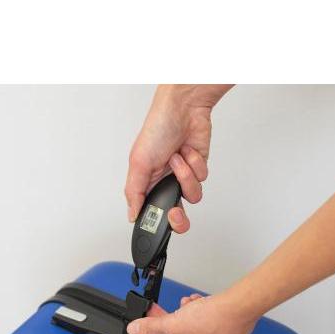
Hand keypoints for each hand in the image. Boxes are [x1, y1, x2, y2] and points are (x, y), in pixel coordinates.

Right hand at [125, 84, 232, 232]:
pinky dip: (195, 164)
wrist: (184, 109)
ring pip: (191, 196)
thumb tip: (132, 214)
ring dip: (185, 176)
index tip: (159, 223)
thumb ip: (134, 192)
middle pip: (176, 215)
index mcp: (146, 184)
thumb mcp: (138, 162)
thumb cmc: (156, 129)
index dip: (157, 222)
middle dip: (178, 217)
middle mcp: (164, 183)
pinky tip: (187, 151)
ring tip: (177, 158)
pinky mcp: (198, 169)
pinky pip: (202, 179)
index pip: (151, 213)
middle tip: (175, 212)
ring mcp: (183, 177)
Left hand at [126, 291, 256, 333]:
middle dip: (170, 322)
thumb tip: (136, 329)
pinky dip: (198, 314)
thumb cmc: (215, 321)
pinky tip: (197, 303)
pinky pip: (205, 325)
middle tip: (157, 311)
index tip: (145, 326)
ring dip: (184, 315)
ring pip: (192, 330)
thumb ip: (151, 327)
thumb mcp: (174, 323)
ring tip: (184, 305)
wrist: (238, 306)